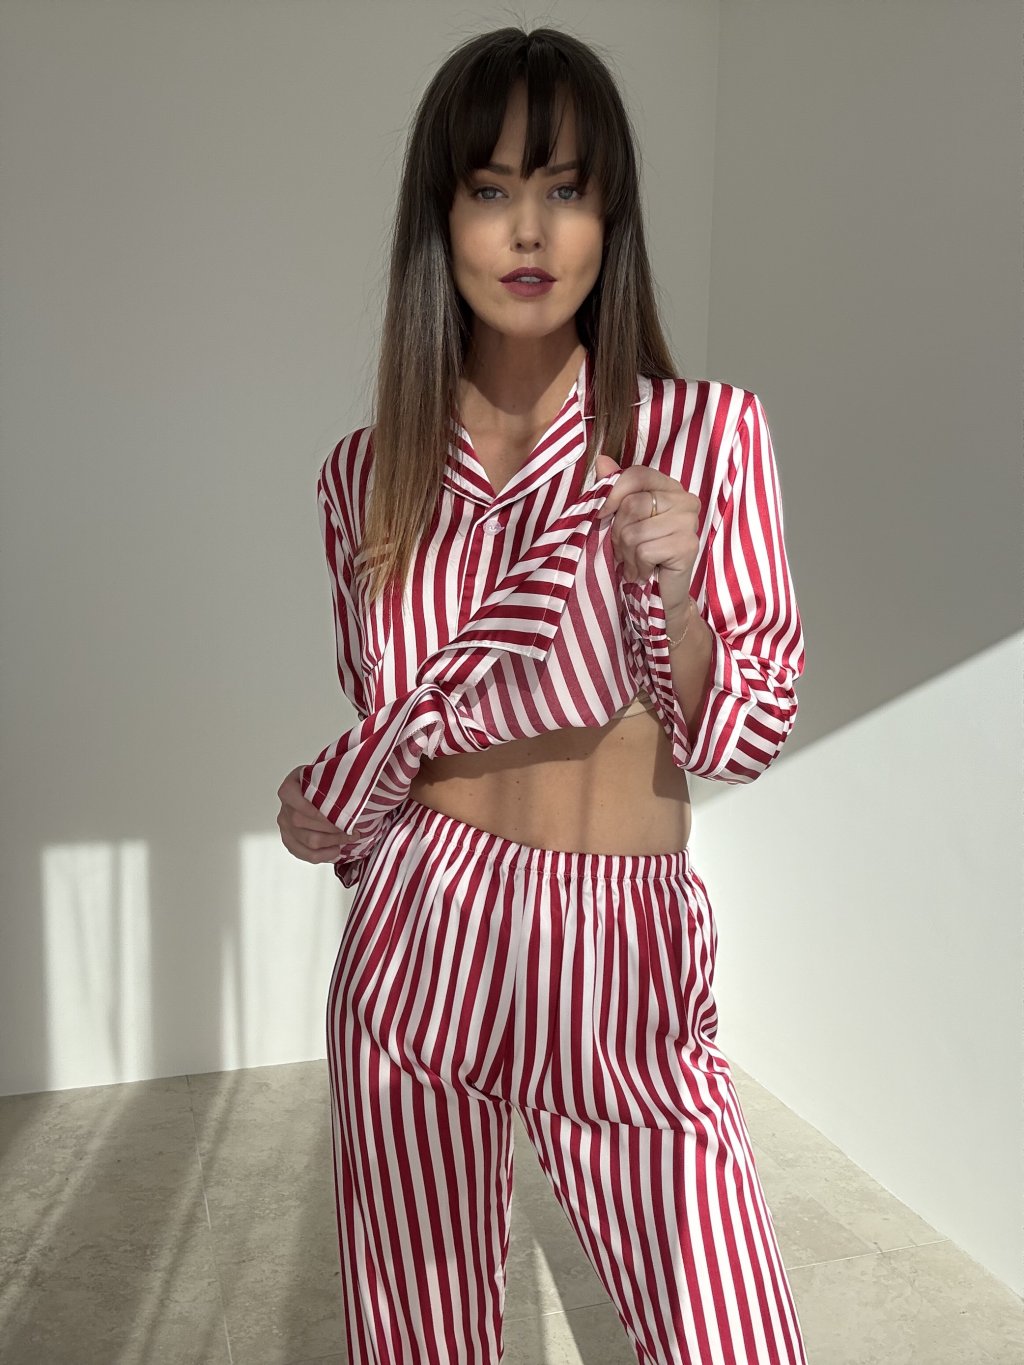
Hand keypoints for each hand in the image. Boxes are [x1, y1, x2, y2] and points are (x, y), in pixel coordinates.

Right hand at [276, 766, 358, 863]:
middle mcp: (284, 810)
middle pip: (306, 825)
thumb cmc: (320, 783)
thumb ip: (333, 777)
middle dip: (334, 830)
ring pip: (309, 842)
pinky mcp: (290, 842)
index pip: (303, 805)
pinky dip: (323, 855)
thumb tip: (356, 782)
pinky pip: (305, 854)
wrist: (312, 790)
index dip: (323, 814)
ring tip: (349, 838)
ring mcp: (285, 827)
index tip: (345, 817)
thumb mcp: (323, 772)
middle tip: (354, 829)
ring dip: (333, 842)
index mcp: (289, 790)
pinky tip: (336, 850)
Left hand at [595, 455, 700, 614]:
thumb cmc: (640, 554)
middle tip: (627, 549)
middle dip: (619, 533)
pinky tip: (645, 572)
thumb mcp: (622, 520)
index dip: (613, 493)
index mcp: (670, 488)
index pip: (637, 475)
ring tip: (637, 562)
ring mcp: (689, 523)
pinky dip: (637, 567)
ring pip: (634, 531)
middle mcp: (685, 500)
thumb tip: (601, 460)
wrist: (660, 595)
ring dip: (627, 554)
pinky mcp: (688, 546)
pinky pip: (644, 550)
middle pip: (632, 505)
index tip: (602, 514)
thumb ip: (614, 489)